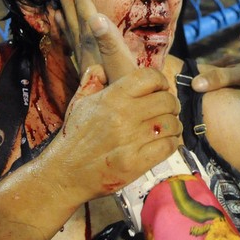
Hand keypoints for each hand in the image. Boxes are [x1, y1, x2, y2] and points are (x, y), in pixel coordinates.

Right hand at [46, 65, 181, 203]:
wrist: (66, 173)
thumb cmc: (75, 136)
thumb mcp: (80, 102)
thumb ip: (93, 79)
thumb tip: (104, 67)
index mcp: (112, 97)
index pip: (150, 77)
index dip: (160, 81)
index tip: (160, 88)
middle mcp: (123, 115)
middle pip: (166, 100)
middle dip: (171, 104)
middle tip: (167, 110)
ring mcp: (131, 140)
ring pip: (171, 123)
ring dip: (173, 125)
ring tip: (167, 128)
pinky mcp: (136, 163)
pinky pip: (168, 146)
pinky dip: (172, 143)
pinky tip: (164, 143)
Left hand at [57, 0, 136, 82]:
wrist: (115, 118)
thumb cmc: (126, 87)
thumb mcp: (122, 64)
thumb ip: (108, 41)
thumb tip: (96, 17)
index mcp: (96, 48)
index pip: (87, 21)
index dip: (83, 4)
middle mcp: (86, 55)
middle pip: (75, 26)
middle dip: (70, 7)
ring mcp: (85, 66)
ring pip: (72, 38)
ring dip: (66, 22)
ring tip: (57, 11)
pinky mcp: (87, 76)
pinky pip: (74, 51)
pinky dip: (70, 41)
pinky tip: (72, 41)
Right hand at [191, 56, 239, 116]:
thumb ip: (220, 77)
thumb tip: (193, 84)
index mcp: (232, 63)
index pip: (206, 68)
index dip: (193, 77)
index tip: (176, 89)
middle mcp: (238, 72)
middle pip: (215, 81)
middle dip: (203, 91)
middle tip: (186, 107)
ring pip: (226, 93)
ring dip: (216, 101)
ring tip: (201, 116)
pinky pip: (237, 103)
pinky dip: (229, 109)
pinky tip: (224, 119)